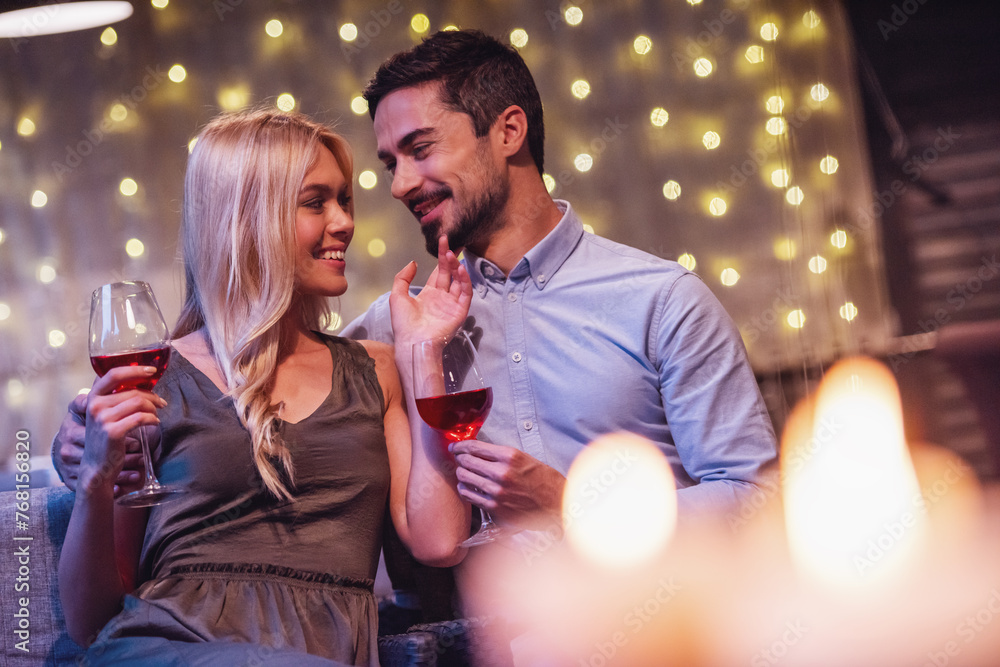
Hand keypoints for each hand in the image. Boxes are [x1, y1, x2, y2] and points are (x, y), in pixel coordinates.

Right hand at [79, 366, 164, 494]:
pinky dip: (152, 419)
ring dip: (153, 407)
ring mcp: (103, 418)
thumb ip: (116, 399)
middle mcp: (95, 405)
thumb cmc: (106, 439)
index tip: (151, 371)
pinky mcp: (113, 432)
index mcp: (93, 397)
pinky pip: (141, 418)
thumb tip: (143, 383)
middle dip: (152, 395)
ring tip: (156, 415)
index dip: (134, 370)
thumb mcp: (105, 415)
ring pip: (138, 402)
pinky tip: (155, 423)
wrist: (97, 467)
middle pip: (133, 391)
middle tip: (161, 403)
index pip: (113, 375)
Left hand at [389, 235, 472, 346]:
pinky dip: (465, 281)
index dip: (442, 258)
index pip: (439, 272)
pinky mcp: (459, 312)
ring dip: (457, 267)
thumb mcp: (397, 295)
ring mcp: (452, 305)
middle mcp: (442, 298)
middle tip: (449, 243)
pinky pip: (465, 294)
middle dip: (450, 258)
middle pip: (450, 274)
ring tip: (452, 255)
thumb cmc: (404, 323)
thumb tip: (414, 262)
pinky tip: (460, 270)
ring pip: (459, 282)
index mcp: (429, 295)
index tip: (443, 242)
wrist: (412, 341)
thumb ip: (403, 277)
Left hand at [448, 440, 565, 530]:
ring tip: (464, 473)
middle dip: (460, 458)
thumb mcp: (525, 458)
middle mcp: (501, 473)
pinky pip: (469, 496)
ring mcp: (496, 492)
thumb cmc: (544, 480)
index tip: (455, 446)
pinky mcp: (494, 508)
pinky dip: (465, 490)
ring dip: (462, 474)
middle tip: (459, 458)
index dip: (460, 445)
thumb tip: (478, 451)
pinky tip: (469, 487)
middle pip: (466, 461)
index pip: (474, 447)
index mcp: (510, 456)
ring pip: (464, 478)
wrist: (557, 504)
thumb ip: (501, 455)